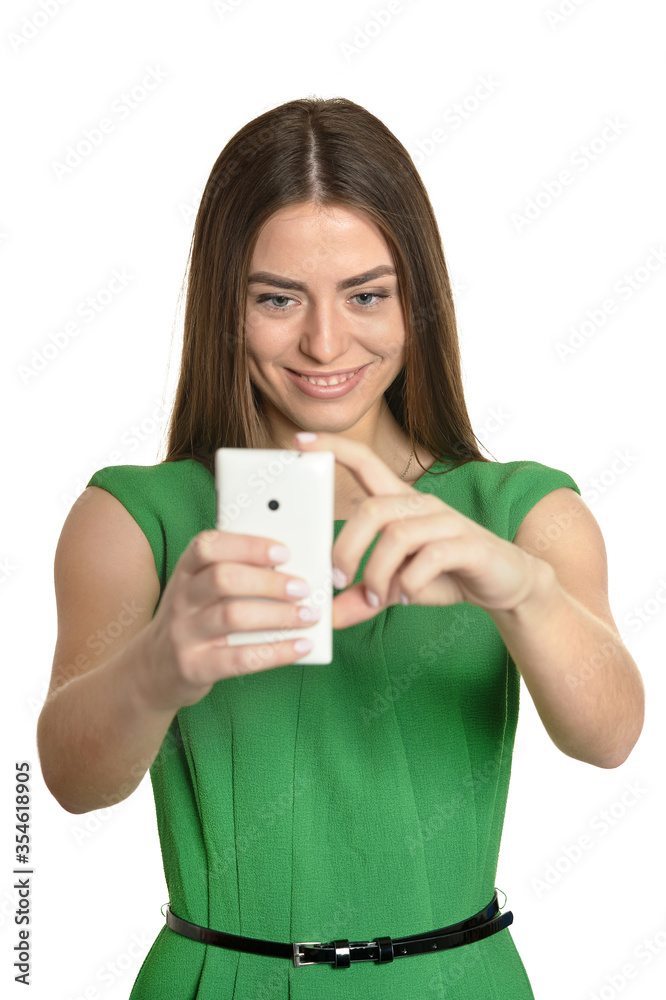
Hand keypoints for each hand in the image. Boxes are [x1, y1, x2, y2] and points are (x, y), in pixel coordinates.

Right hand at [138, 530, 318, 710]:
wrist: (150, 670)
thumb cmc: (192, 620)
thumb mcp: (199, 590)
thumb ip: (234, 573)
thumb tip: (291, 566)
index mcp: (186, 571)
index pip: (208, 546)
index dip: (247, 545)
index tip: (283, 551)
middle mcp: (181, 599)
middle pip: (224, 579)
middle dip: (269, 582)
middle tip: (302, 587)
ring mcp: (184, 634)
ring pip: (233, 617)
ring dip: (278, 615)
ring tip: (308, 616)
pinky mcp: (193, 667)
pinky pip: (240, 659)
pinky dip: (276, 652)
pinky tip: (301, 646)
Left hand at [293, 432, 544, 629]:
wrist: (506, 582)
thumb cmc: (447, 574)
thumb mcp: (397, 587)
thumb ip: (363, 597)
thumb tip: (327, 618)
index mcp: (400, 503)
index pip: (364, 463)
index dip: (334, 448)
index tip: (299, 442)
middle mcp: (421, 505)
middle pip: (372, 509)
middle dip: (347, 548)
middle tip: (339, 581)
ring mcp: (446, 522)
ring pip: (397, 535)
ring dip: (378, 573)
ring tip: (376, 597)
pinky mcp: (468, 545)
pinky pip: (430, 557)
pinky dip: (410, 582)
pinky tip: (406, 597)